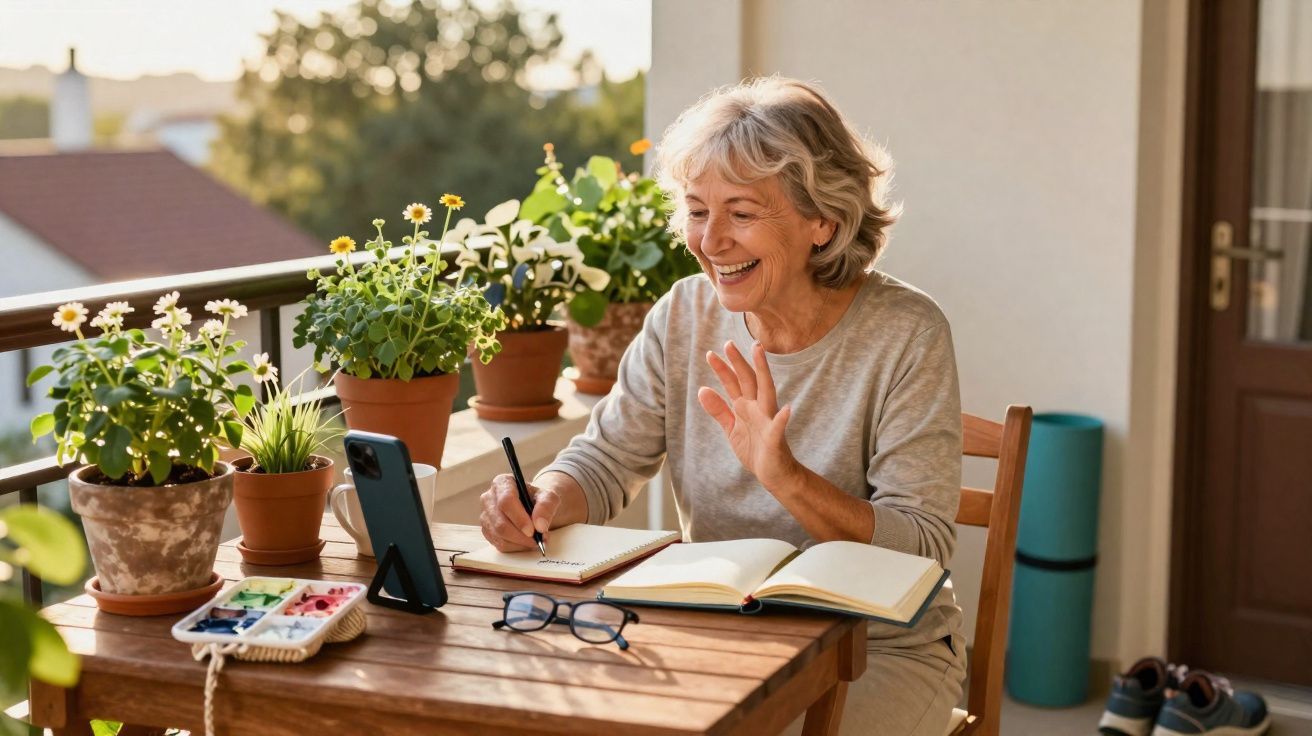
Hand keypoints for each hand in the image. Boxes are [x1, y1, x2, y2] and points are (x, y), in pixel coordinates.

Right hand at [478, 474, 560, 551]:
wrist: (533, 506)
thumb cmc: (538, 498)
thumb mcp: (549, 497)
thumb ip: (546, 507)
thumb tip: (540, 526)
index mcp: (502, 483)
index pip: (506, 501)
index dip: (519, 518)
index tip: (532, 531)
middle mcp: (489, 498)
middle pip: (500, 522)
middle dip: (521, 536)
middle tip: (537, 540)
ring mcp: (485, 515)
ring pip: (499, 536)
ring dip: (520, 543)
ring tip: (535, 540)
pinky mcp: (487, 531)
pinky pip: (499, 544)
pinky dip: (516, 547)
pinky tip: (526, 542)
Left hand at [698, 341, 801, 489]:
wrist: (774, 474)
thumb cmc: (756, 449)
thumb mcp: (732, 429)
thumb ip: (719, 410)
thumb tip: (702, 389)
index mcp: (746, 407)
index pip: (733, 383)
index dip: (722, 369)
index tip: (710, 353)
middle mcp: (758, 408)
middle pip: (749, 380)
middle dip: (739, 362)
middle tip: (728, 343)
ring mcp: (768, 421)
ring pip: (767, 392)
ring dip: (763, 373)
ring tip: (759, 353)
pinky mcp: (776, 439)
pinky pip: (779, 427)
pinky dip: (783, 418)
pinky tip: (787, 409)